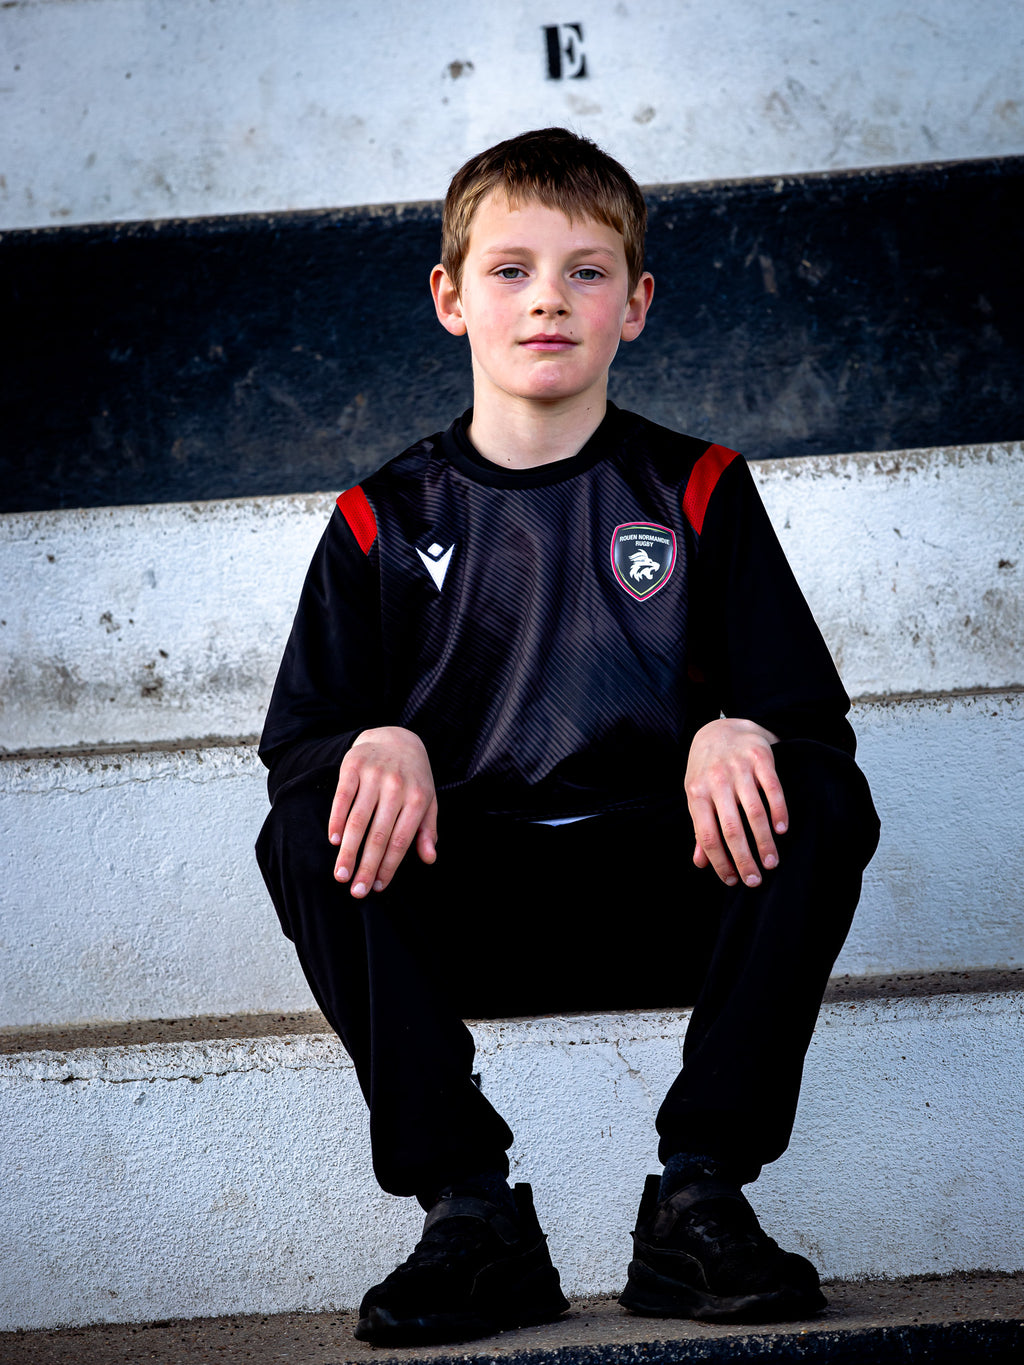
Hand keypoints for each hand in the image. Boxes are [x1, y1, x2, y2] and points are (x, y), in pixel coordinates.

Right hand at [328, 727, 437, 896]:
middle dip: (367, 866)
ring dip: (347, 850)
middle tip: (356, 892)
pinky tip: (333, 841)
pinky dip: (336, 820)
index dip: (389, 866)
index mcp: (418, 797)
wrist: (397, 737)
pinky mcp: (353, 765)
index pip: (401, 839)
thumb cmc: (414, 778)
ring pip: (357, 819)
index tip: (378, 888)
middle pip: (378, 834)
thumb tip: (429, 858)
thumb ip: (428, 830)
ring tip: (340, 875)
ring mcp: (374, 774)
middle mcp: (396, 786)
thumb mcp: (428, 800)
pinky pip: (342, 797)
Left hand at [684, 718, 786, 887]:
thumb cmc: (707, 770)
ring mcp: (739, 768)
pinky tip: (782, 830)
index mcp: (696, 793)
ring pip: (754, 812)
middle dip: (744, 859)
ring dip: (765, 841)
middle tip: (755, 881)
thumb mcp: (696, 795)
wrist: (721, 728)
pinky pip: (773, 789)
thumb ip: (699, 828)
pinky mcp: (761, 758)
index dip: (719, 861)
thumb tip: (700, 863)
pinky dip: (779, 812)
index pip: (707, 835)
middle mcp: (717, 780)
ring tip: (771, 862)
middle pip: (732, 828)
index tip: (732, 881)